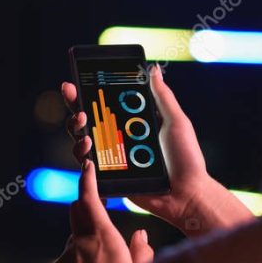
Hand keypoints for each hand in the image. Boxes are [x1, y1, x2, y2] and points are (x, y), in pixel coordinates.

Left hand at [45, 160, 153, 262]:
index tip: (87, 166)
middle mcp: (79, 243)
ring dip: (84, 247)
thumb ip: (142, 252)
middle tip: (102, 222)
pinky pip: (65, 261)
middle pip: (78, 213)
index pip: (90, 199)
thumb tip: (140, 236)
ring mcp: (63, 258)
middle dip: (88, 211)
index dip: (87, 180)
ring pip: (74, 241)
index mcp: (103, 238)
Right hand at [62, 65, 253, 235]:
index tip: (75, 82)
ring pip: (82, 142)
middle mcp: (118, 138)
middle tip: (79, 108)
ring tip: (85, 130)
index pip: (105, 104)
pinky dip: (82, 156)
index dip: (87, 92)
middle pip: (87, 120)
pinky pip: (88, 167)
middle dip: (75, 109)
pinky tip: (88, 152)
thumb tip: (153, 70)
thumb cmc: (186, 159)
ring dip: (77, 132)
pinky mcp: (109, 178)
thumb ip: (162, 96)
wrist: (186, 193)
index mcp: (132, 122)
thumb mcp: (176, 122)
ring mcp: (111, 158)